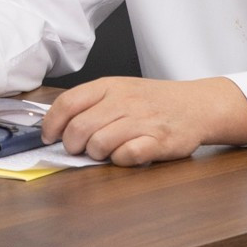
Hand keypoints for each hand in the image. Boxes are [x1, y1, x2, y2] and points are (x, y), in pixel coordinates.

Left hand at [41, 76, 246, 165]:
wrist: (197, 105)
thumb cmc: (152, 101)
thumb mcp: (120, 90)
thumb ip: (91, 103)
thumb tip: (56, 125)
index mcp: (110, 86)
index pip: (68, 103)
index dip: (52, 123)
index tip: (49, 136)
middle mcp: (124, 101)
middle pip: (79, 128)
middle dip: (72, 145)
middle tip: (78, 149)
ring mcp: (142, 121)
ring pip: (99, 143)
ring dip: (95, 154)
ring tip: (104, 152)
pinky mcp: (159, 141)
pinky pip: (126, 155)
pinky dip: (120, 160)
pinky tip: (124, 155)